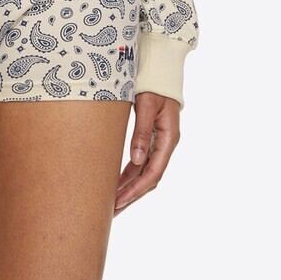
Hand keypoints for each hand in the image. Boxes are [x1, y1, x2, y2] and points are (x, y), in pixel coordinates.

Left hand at [114, 91, 180, 214]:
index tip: (120, 201)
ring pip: (145, 172)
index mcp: (169, 138)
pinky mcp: (152, 138)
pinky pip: (141, 161)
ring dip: (129, 187)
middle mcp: (166, 144)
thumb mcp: (147, 105)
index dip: (136, 189)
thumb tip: (136, 161)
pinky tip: (116, 182)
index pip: (153, 173)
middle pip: (149, 178)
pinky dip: (129, 173)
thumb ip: (143, 132)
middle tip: (111, 210)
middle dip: (131, 195)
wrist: (160, 69)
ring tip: (112, 201)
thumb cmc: (154, 84)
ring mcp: (160, 142)